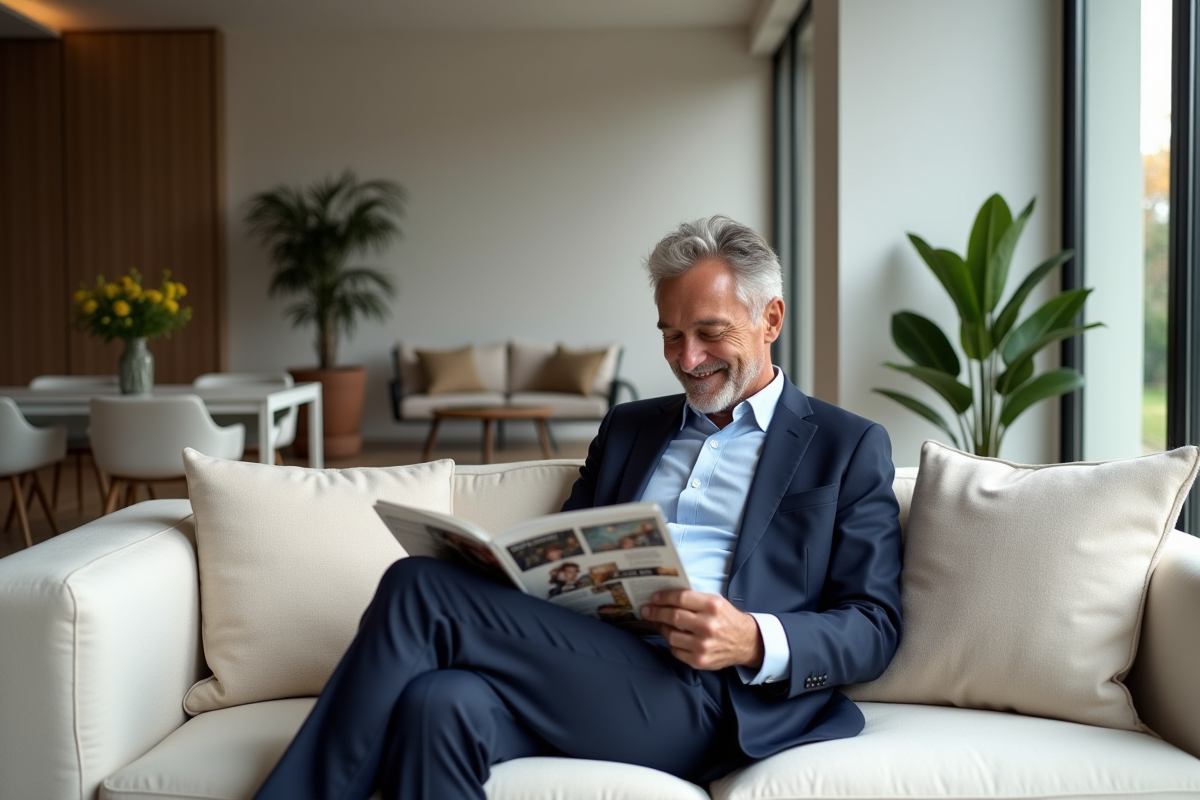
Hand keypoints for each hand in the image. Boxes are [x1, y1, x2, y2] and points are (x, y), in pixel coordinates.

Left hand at [641, 590, 763, 670]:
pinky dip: (672, 643)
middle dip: (656, 612)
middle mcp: (708, 626)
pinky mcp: (699, 661)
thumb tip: (665, 597)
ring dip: (661, 628)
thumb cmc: (726, 619)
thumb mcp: (715, 602)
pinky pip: (675, 651)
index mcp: (712, 606)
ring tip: (659, 624)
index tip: (653, 598)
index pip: (680, 598)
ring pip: (671, 635)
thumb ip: (693, 599)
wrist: (746, 642)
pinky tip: (673, 637)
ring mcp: (703, 645)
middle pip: (673, 617)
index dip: (663, 597)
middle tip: (646, 610)